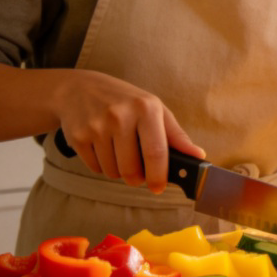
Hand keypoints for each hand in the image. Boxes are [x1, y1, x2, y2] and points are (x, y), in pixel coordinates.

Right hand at [54, 70, 205, 192]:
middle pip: (132, 169)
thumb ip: (176, 135)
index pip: (155, 152)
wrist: (80, 89)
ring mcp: (97, 126)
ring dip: (119, 171)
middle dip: (137, 178)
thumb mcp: (155, 109)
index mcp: (146, 108)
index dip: (159, 175)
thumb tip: (198, 156)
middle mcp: (120, 116)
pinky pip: (95, 168)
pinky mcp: (78, 137)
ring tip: (118, 151)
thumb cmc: (125, 101)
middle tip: (138, 172)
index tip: (159, 188)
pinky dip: (102, 166)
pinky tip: (102, 147)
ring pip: (113, 172)